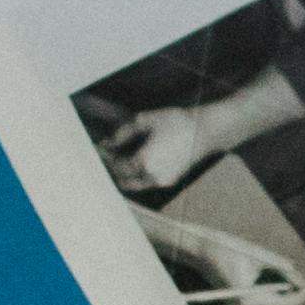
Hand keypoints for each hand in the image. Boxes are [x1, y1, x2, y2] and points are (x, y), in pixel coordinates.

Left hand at [104, 69, 304, 195]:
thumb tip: (108, 143)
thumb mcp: (146, 120)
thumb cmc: (177, 122)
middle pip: (122, 179)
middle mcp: (150, 176)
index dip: (104, 158)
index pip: (115, 165)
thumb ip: (123, 133)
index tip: (98, 149)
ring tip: (118, 160)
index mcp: (143, 161)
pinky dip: (137, 176)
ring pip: (134, 184)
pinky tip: (136, 162)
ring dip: (124, 175)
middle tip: (106, 157)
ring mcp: (161, 181)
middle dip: (112, 169)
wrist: (206, 131)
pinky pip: (146, 182)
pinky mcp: (169, 181)